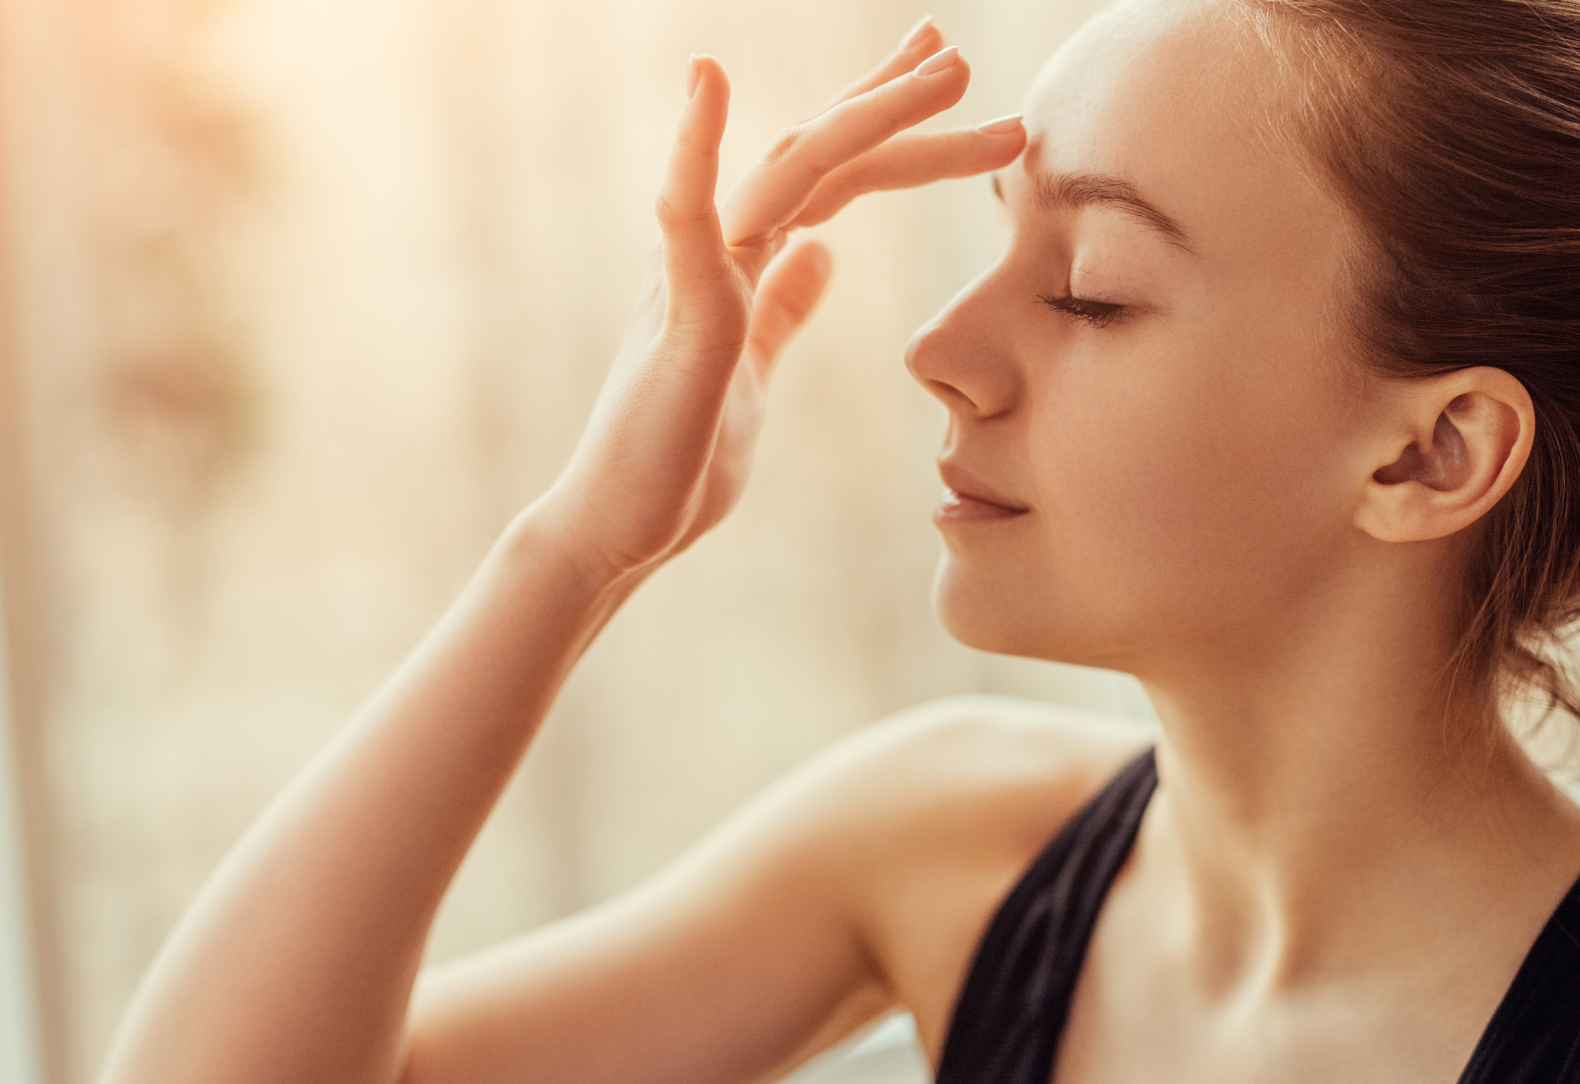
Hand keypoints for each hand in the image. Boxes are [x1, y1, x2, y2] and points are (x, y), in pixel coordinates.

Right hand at [540, 23, 1025, 580]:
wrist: (616, 529)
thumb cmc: (678, 459)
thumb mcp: (753, 368)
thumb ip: (781, 307)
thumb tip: (821, 256)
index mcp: (740, 262)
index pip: (827, 176)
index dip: (885, 128)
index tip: (946, 85)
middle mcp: (717, 249)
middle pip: (816, 153)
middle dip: (893, 103)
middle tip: (963, 57)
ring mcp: (695, 274)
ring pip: (789, 170)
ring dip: (868, 114)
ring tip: (944, 71)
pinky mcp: (677, 313)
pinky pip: (685, 216)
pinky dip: (695, 145)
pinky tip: (709, 79)